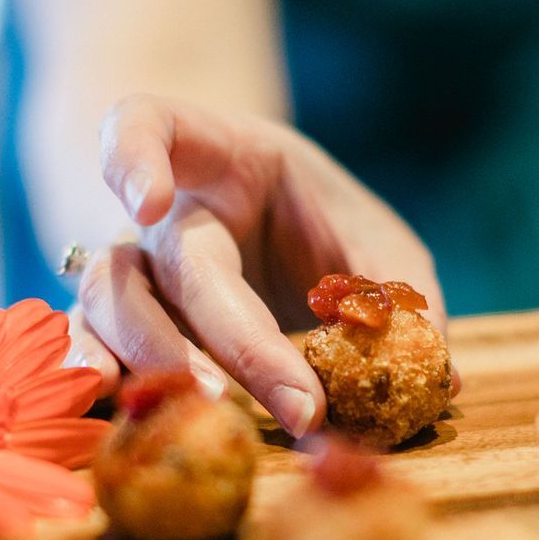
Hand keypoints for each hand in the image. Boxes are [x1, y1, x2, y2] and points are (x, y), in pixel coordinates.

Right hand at [70, 95, 449, 436]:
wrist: (260, 234)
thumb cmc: (313, 222)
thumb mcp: (369, 234)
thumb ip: (400, 290)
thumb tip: (444, 377)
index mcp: (212, 156)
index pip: (142, 122)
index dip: (132, 156)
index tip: (150, 204)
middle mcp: (158, 216)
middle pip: (161, 258)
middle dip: (224, 330)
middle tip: (281, 393)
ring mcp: (131, 272)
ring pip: (105, 304)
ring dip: (152, 360)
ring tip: (210, 407)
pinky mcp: (124, 331)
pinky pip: (94, 351)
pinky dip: (102, 384)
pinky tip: (125, 417)